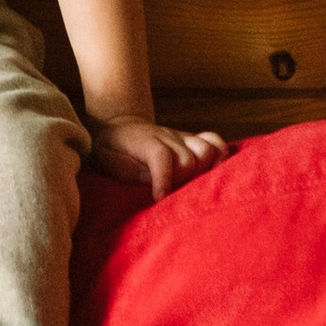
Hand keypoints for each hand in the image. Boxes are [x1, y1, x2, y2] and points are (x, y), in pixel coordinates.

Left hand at [90, 115, 227, 201]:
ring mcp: (181, 137)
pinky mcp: (191, 140)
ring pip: (206, 150)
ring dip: (202, 171)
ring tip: (191, 185)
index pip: (160, 155)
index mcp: (144, 140)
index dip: (163, 179)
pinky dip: (220, 155)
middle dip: (181, 180)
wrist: (120, 126)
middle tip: (171, 193)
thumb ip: (126, 169)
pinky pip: (215, 141)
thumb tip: (151, 181)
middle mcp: (166, 136)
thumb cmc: (111, 147)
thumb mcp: (105, 157)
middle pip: (186, 159)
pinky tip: (213, 171)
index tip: (159, 199)